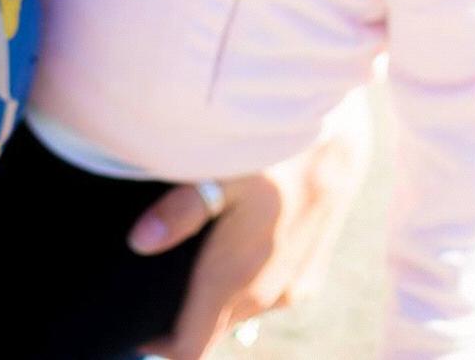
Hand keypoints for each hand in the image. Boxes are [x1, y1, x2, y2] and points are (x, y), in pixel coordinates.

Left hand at [130, 91, 373, 359]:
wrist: (340, 136)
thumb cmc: (275, 147)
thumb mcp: (220, 169)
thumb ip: (179, 212)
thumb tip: (140, 243)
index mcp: (238, 278)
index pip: (192, 346)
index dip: (159, 347)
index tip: (135, 330)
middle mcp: (268, 296)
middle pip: (213, 332)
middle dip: (182, 322)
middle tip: (151, 292)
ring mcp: (293, 288)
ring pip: (240, 314)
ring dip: (213, 304)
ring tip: (186, 269)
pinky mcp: (310, 274)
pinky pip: (264, 298)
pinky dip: (241, 289)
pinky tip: (230, 253)